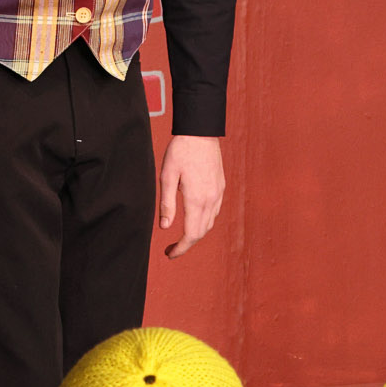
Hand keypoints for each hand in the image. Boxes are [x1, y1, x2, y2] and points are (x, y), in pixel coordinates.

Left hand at [157, 135, 224, 257]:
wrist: (200, 132)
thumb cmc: (180, 151)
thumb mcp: (167, 176)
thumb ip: (166, 203)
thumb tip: (164, 227)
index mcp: (196, 199)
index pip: (191, 234)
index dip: (181, 248)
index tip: (169, 254)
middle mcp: (211, 200)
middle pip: (201, 232)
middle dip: (186, 245)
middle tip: (171, 249)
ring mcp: (218, 194)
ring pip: (209, 224)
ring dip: (196, 234)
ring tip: (181, 237)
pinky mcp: (220, 188)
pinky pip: (214, 212)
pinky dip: (204, 222)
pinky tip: (193, 219)